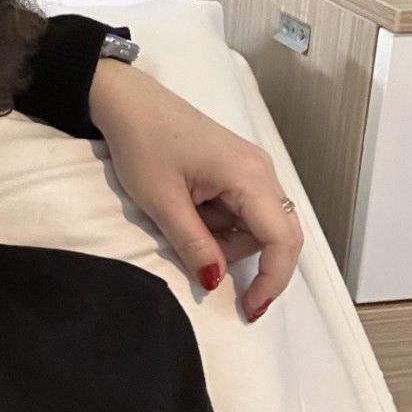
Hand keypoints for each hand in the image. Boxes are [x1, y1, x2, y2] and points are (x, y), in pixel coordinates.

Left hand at [89, 61, 301, 321]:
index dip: (272, 280)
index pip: (282, 239)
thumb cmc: (143, 142)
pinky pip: (243, 211)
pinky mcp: (238, 170)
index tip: (250, 309)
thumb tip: (216, 281)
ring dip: (226, 240)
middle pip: (278, 235)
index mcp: (249, 176)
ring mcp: (252, 169)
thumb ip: (194, 245)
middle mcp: (261, 170)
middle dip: (248, 263)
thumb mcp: (163, 202)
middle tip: (208, 275)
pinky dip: (220, 224)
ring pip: (258, 226)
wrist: (128, 102)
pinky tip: (189, 210)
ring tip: (182, 219)